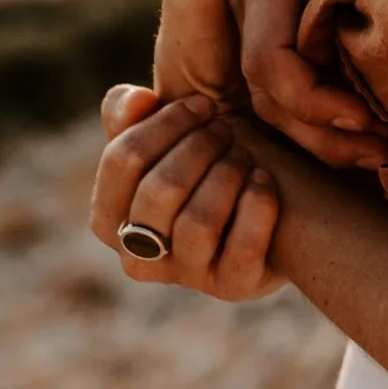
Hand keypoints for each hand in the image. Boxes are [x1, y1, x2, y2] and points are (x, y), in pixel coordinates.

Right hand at [90, 87, 282, 300]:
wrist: (278, 191)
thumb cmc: (210, 154)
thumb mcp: (167, 128)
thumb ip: (130, 111)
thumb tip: (136, 101)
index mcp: (109, 218)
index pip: (121, 162)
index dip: (165, 124)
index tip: (202, 103)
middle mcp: (139, 256)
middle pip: (158, 191)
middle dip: (199, 148)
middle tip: (226, 129)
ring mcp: (187, 277)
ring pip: (197, 223)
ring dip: (227, 175)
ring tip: (245, 155)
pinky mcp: (233, 287)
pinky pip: (241, 250)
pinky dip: (256, 207)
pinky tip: (265, 180)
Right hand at [230, 0, 387, 165]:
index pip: (267, 59)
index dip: (310, 101)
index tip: (364, 117)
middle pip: (266, 89)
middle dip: (320, 130)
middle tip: (383, 148)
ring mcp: (254, 7)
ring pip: (272, 92)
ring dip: (323, 127)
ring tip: (387, 147)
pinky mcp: (274, 15)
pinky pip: (285, 74)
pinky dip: (322, 106)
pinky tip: (370, 123)